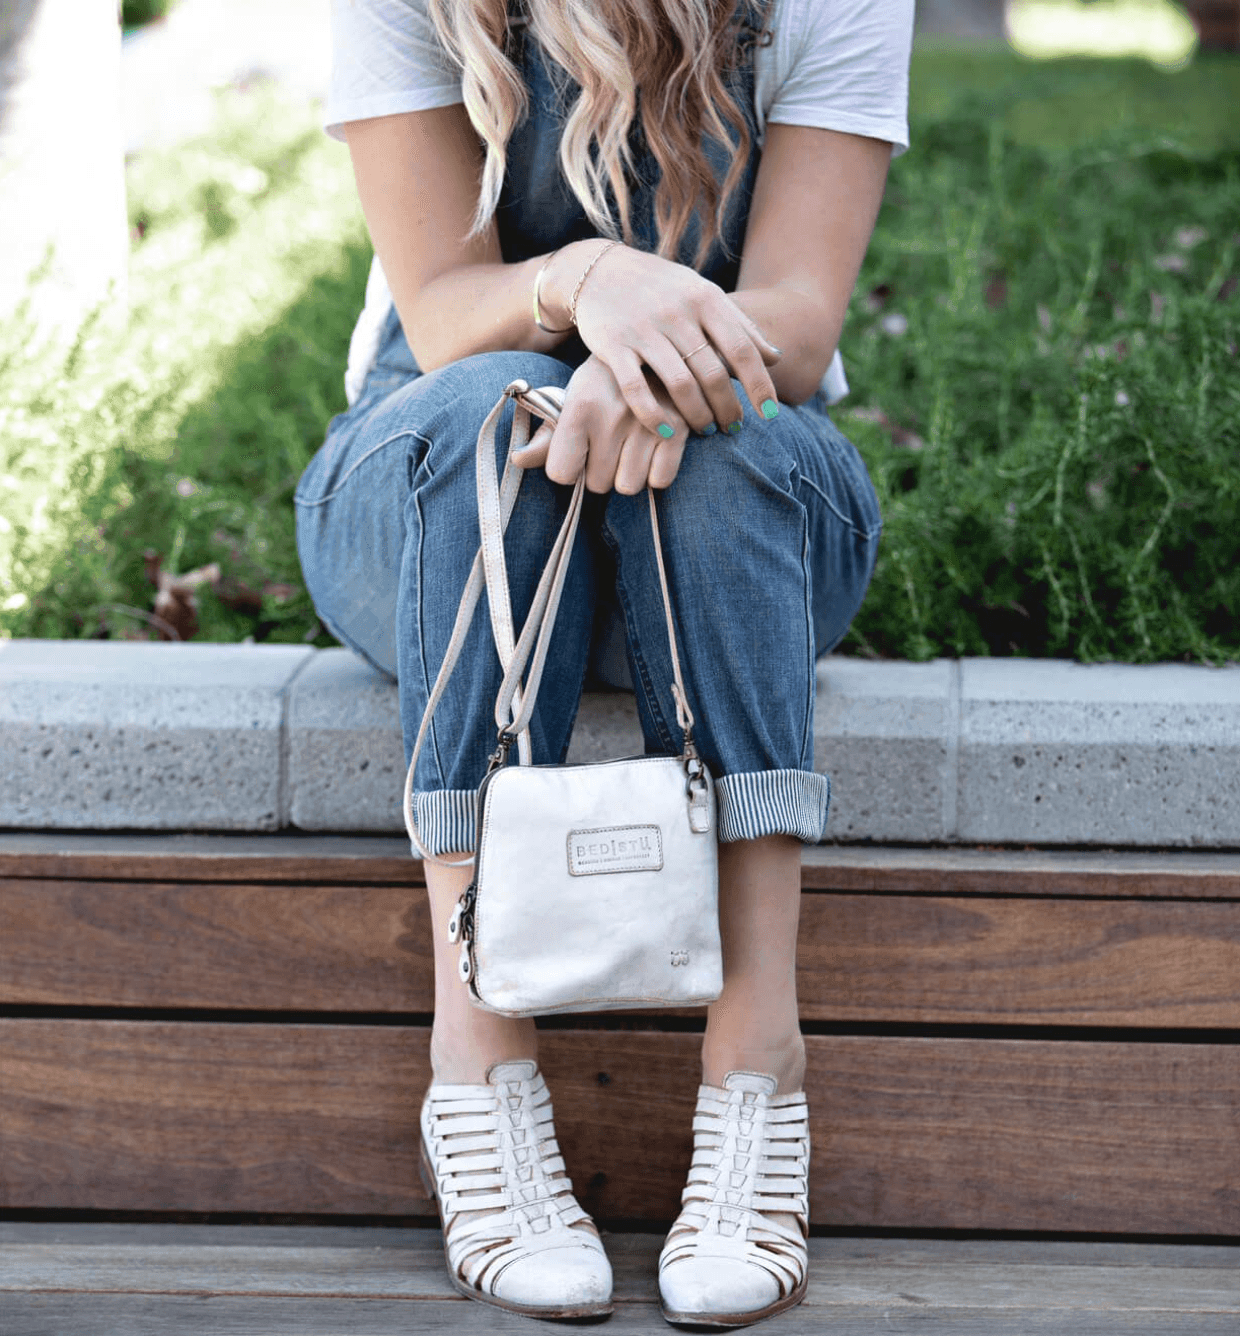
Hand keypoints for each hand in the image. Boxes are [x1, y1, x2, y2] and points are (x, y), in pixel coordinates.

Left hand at [511, 354, 687, 494]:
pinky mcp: (678, 430)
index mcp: (581, 407)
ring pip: (628, 486)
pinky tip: (653, 450)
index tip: (577, 454)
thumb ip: (546, 437)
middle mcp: (613, 416)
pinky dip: (656, 473)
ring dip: (628, 475)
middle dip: (600, 471)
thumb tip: (518, 460)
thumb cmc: (604, 386)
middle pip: (597, 484)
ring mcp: (648, 424)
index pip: (561, 472)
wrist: (656, 350)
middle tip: (609, 444)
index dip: (568, 469)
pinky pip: (660, 481)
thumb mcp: (572, 401)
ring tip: (631, 447)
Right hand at [543, 241, 782, 437]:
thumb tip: (776, 358)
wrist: (598, 271)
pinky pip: (636, 389)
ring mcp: (643, 329)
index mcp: (705, 298)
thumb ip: (738, 324)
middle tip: (733, 428)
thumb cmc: (661, 289)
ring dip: (697, 415)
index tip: (771, 415)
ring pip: (680, 384)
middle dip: (728, 407)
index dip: (760, 386)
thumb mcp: (702, 294)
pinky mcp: (612, 345)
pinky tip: (667, 431)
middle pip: (713, 372)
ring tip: (706, 430)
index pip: (742, 349)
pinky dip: (652, 414)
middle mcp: (676, 312)